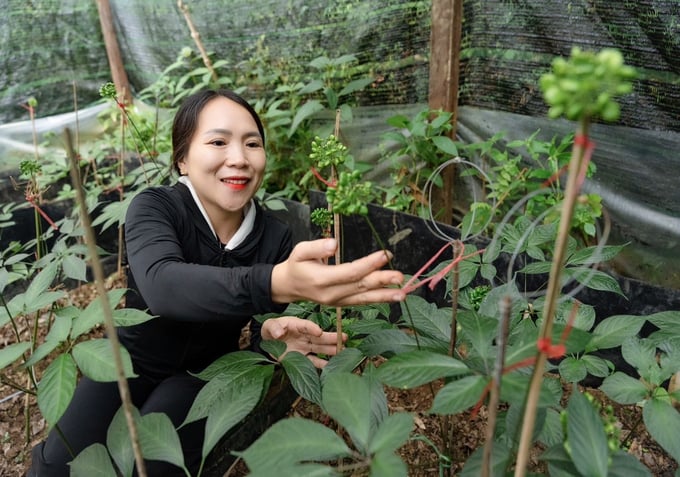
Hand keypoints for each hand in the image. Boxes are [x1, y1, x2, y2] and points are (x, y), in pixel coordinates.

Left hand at [261, 316, 345, 367]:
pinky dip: (322, 364)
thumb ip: (274, 328)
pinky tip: (331, 367)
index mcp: (297, 325)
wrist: (269, 341)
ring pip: (320, 349)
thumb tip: (278, 333)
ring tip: (343, 351)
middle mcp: (304, 336)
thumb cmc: (271, 329)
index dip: (312, 328)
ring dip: (331, 350)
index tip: (319, 332)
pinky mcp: (303, 357)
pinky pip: (313, 361)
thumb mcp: (269, 326)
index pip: (306, 326)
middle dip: (331, 338)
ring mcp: (305, 347)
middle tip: (344, 338)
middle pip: (319, 337)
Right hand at [271, 238, 404, 305]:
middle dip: (382, 281)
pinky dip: (378, 299)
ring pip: (364, 298)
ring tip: (403, 293)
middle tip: (400, 276)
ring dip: (385, 295)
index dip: (369, 264)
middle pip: (361, 287)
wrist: (289, 287)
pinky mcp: (342, 303)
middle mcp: (331, 294)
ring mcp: (338, 301)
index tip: (385, 254)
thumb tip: (334, 244)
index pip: (350, 272)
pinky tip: (393, 296)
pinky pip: (362, 302)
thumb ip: (316, 247)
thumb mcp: (300, 251)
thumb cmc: (296, 265)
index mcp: (321, 279)